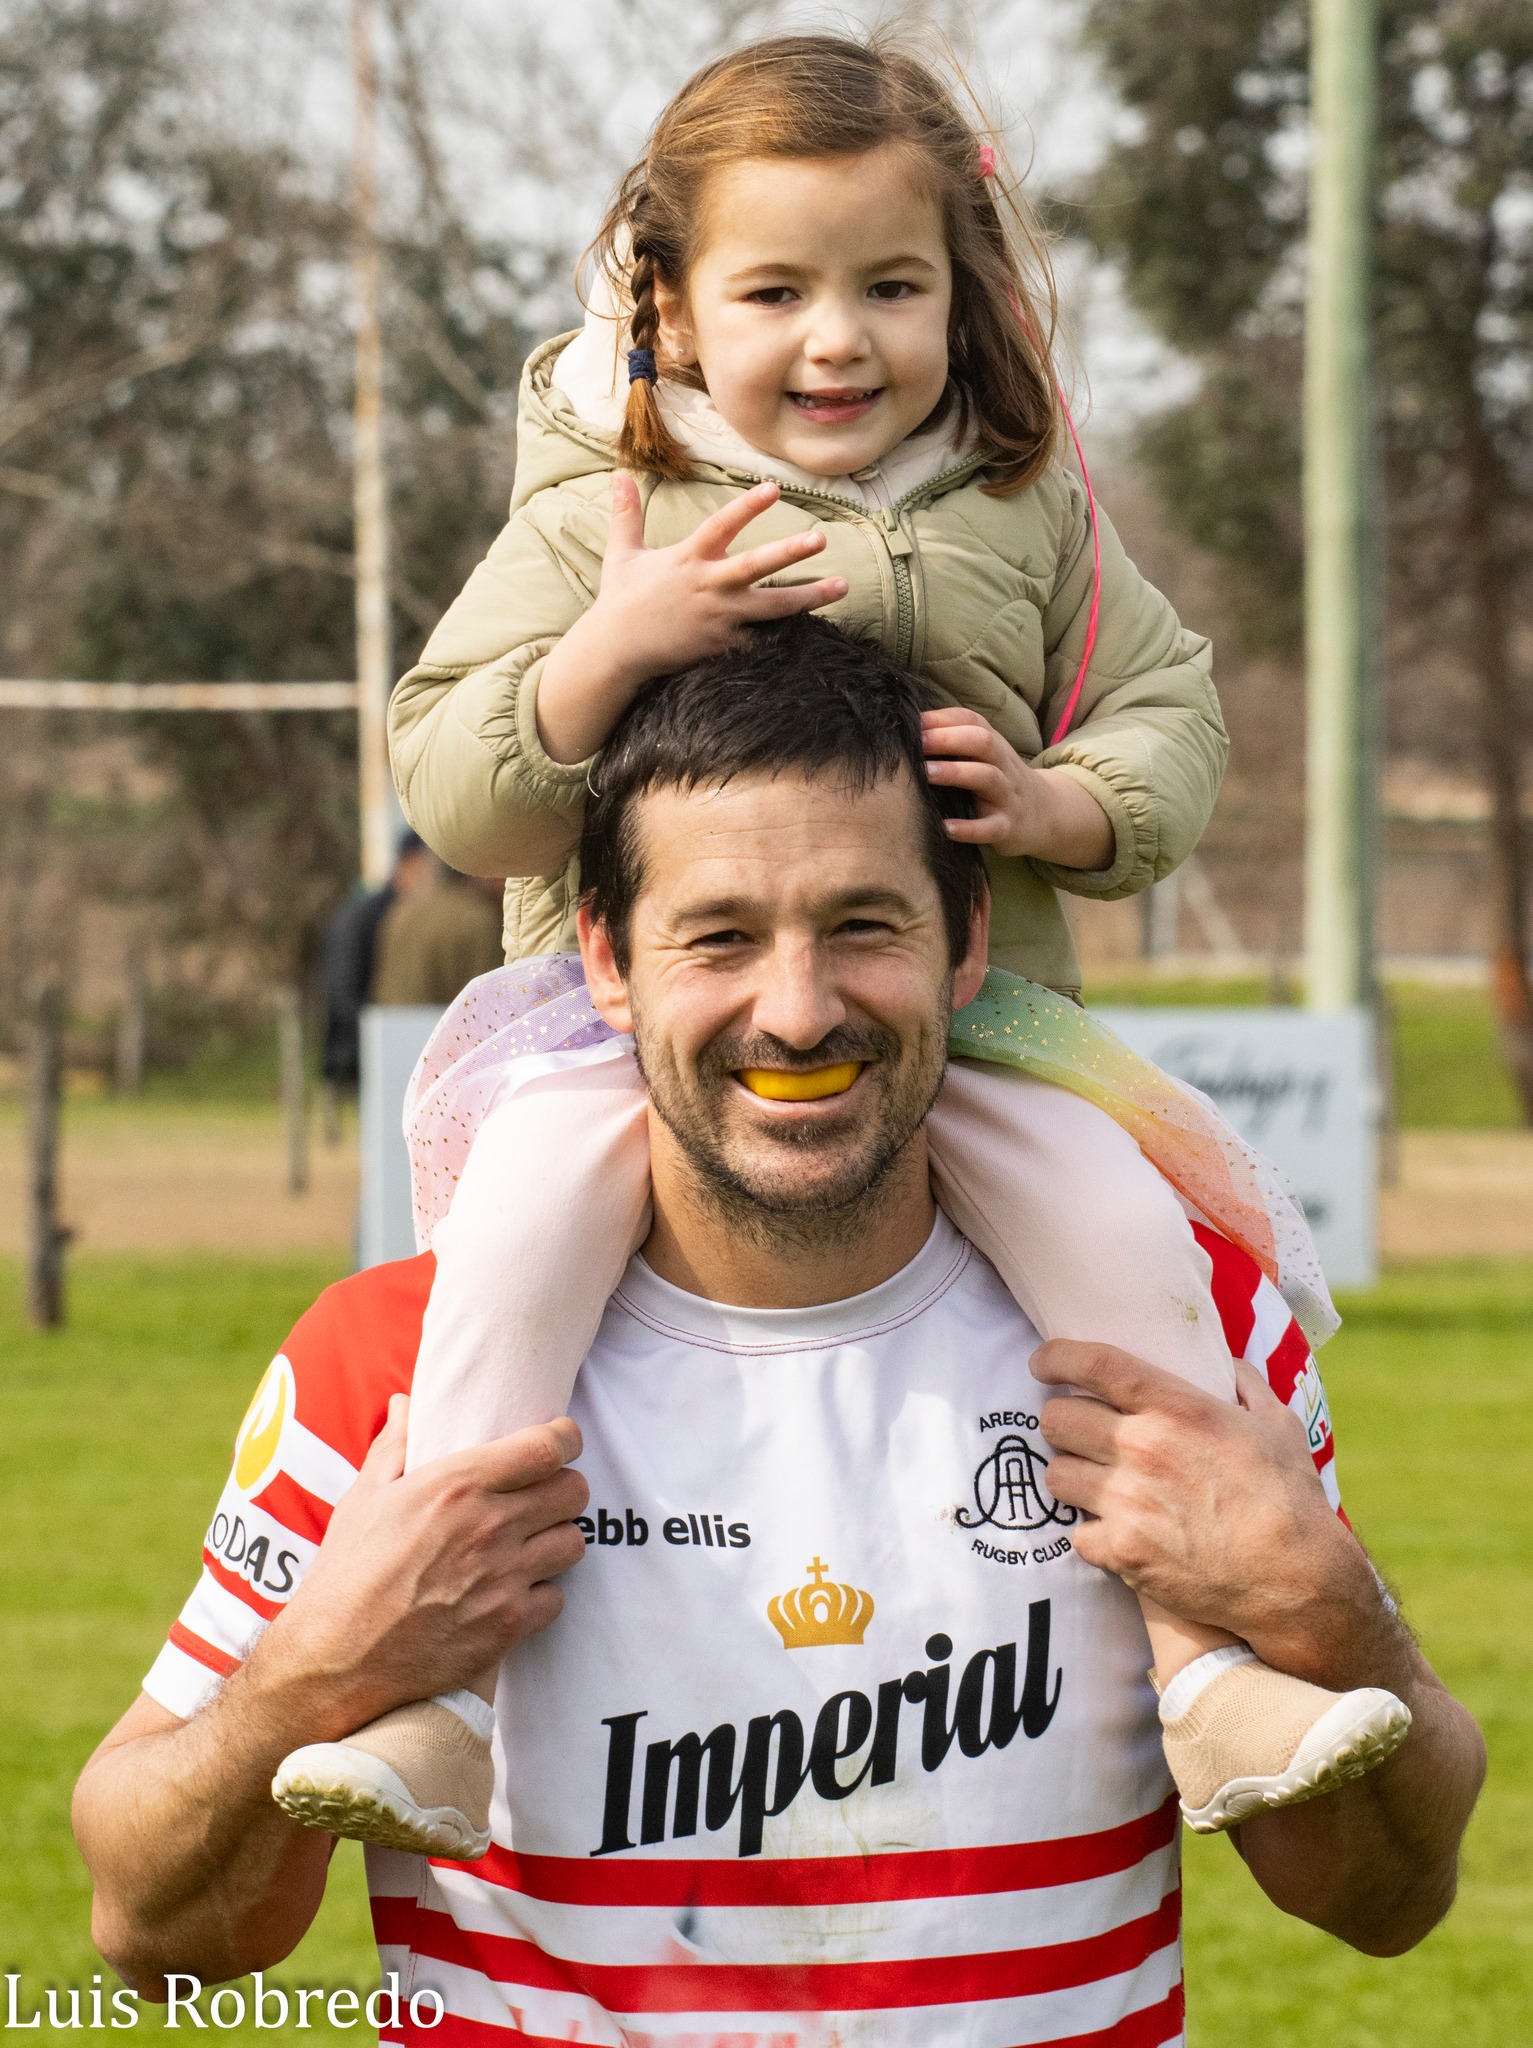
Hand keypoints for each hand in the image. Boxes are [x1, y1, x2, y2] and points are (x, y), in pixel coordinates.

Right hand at [256, 1395, 589, 1736]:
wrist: (335, 1660)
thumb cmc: (345, 1575)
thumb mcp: (364, 1499)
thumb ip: (395, 1446)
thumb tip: (404, 1403)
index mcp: (456, 1485)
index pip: (547, 1447)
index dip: (565, 1438)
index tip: (562, 1440)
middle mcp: (489, 1526)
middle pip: (573, 1491)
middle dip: (564, 1488)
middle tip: (545, 1496)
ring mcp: (503, 1577)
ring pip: (573, 1542)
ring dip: (557, 1540)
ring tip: (533, 1544)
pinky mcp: (509, 1625)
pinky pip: (556, 1597)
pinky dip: (543, 1594)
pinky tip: (515, 1591)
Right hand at [537, 475, 848, 763]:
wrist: (616, 652)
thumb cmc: (620, 602)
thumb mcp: (621, 554)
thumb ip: (627, 514)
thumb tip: (619, 473)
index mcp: (688, 558)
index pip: (722, 525)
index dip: (748, 507)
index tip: (774, 489)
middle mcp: (708, 586)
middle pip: (755, 566)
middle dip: (789, 551)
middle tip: (821, 539)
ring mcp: (718, 618)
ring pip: (772, 606)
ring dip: (809, 596)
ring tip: (843, 586)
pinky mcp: (722, 646)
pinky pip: (762, 641)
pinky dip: (789, 638)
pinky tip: (822, 631)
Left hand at [921, 707, 1114, 870]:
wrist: (1045, 814)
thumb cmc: (1001, 781)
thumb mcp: (986, 757)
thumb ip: (957, 743)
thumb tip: (912, 730)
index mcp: (995, 746)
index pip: (972, 721)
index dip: (943, 719)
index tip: (913, 722)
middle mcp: (1003, 766)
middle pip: (983, 742)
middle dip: (949, 739)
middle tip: (917, 744)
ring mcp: (1007, 797)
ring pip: (987, 777)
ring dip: (955, 773)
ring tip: (926, 774)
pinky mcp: (1007, 828)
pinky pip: (990, 827)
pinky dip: (968, 828)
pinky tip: (946, 828)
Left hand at [1033, 1342, 1378, 1678]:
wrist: (1297, 1582)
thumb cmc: (1291, 1499)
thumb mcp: (1278, 1424)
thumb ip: (1245, 1384)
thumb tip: (1226, 1362)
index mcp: (1176, 1408)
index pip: (1092, 1364)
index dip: (1056, 1357)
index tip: (1042, 1363)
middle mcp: (1142, 1448)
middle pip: (1057, 1418)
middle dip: (1062, 1422)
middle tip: (1079, 1433)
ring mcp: (1127, 1502)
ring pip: (1055, 1475)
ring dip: (1071, 1476)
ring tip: (1093, 1483)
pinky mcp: (1122, 1552)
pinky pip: (1076, 1533)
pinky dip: (1092, 1534)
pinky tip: (1115, 1532)